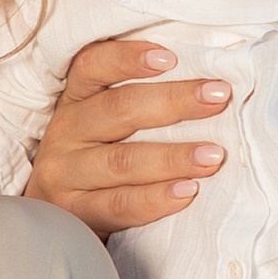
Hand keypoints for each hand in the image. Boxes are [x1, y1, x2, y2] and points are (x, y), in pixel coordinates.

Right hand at [21, 33, 231, 235]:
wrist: (59, 221)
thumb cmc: (97, 160)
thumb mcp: (104, 125)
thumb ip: (140, 104)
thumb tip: (208, 87)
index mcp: (75, 100)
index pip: (92, 66)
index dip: (127, 58)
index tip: (171, 57)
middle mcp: (66, 132)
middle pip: (118, 110)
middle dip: (174, 101)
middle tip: (218, 98)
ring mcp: (65, 174)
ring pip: (122, 161)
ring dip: (172, 157)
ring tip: (212, 156)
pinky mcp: (75, 213)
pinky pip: (120, 204)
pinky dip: (156, 198)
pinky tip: (187, 191)